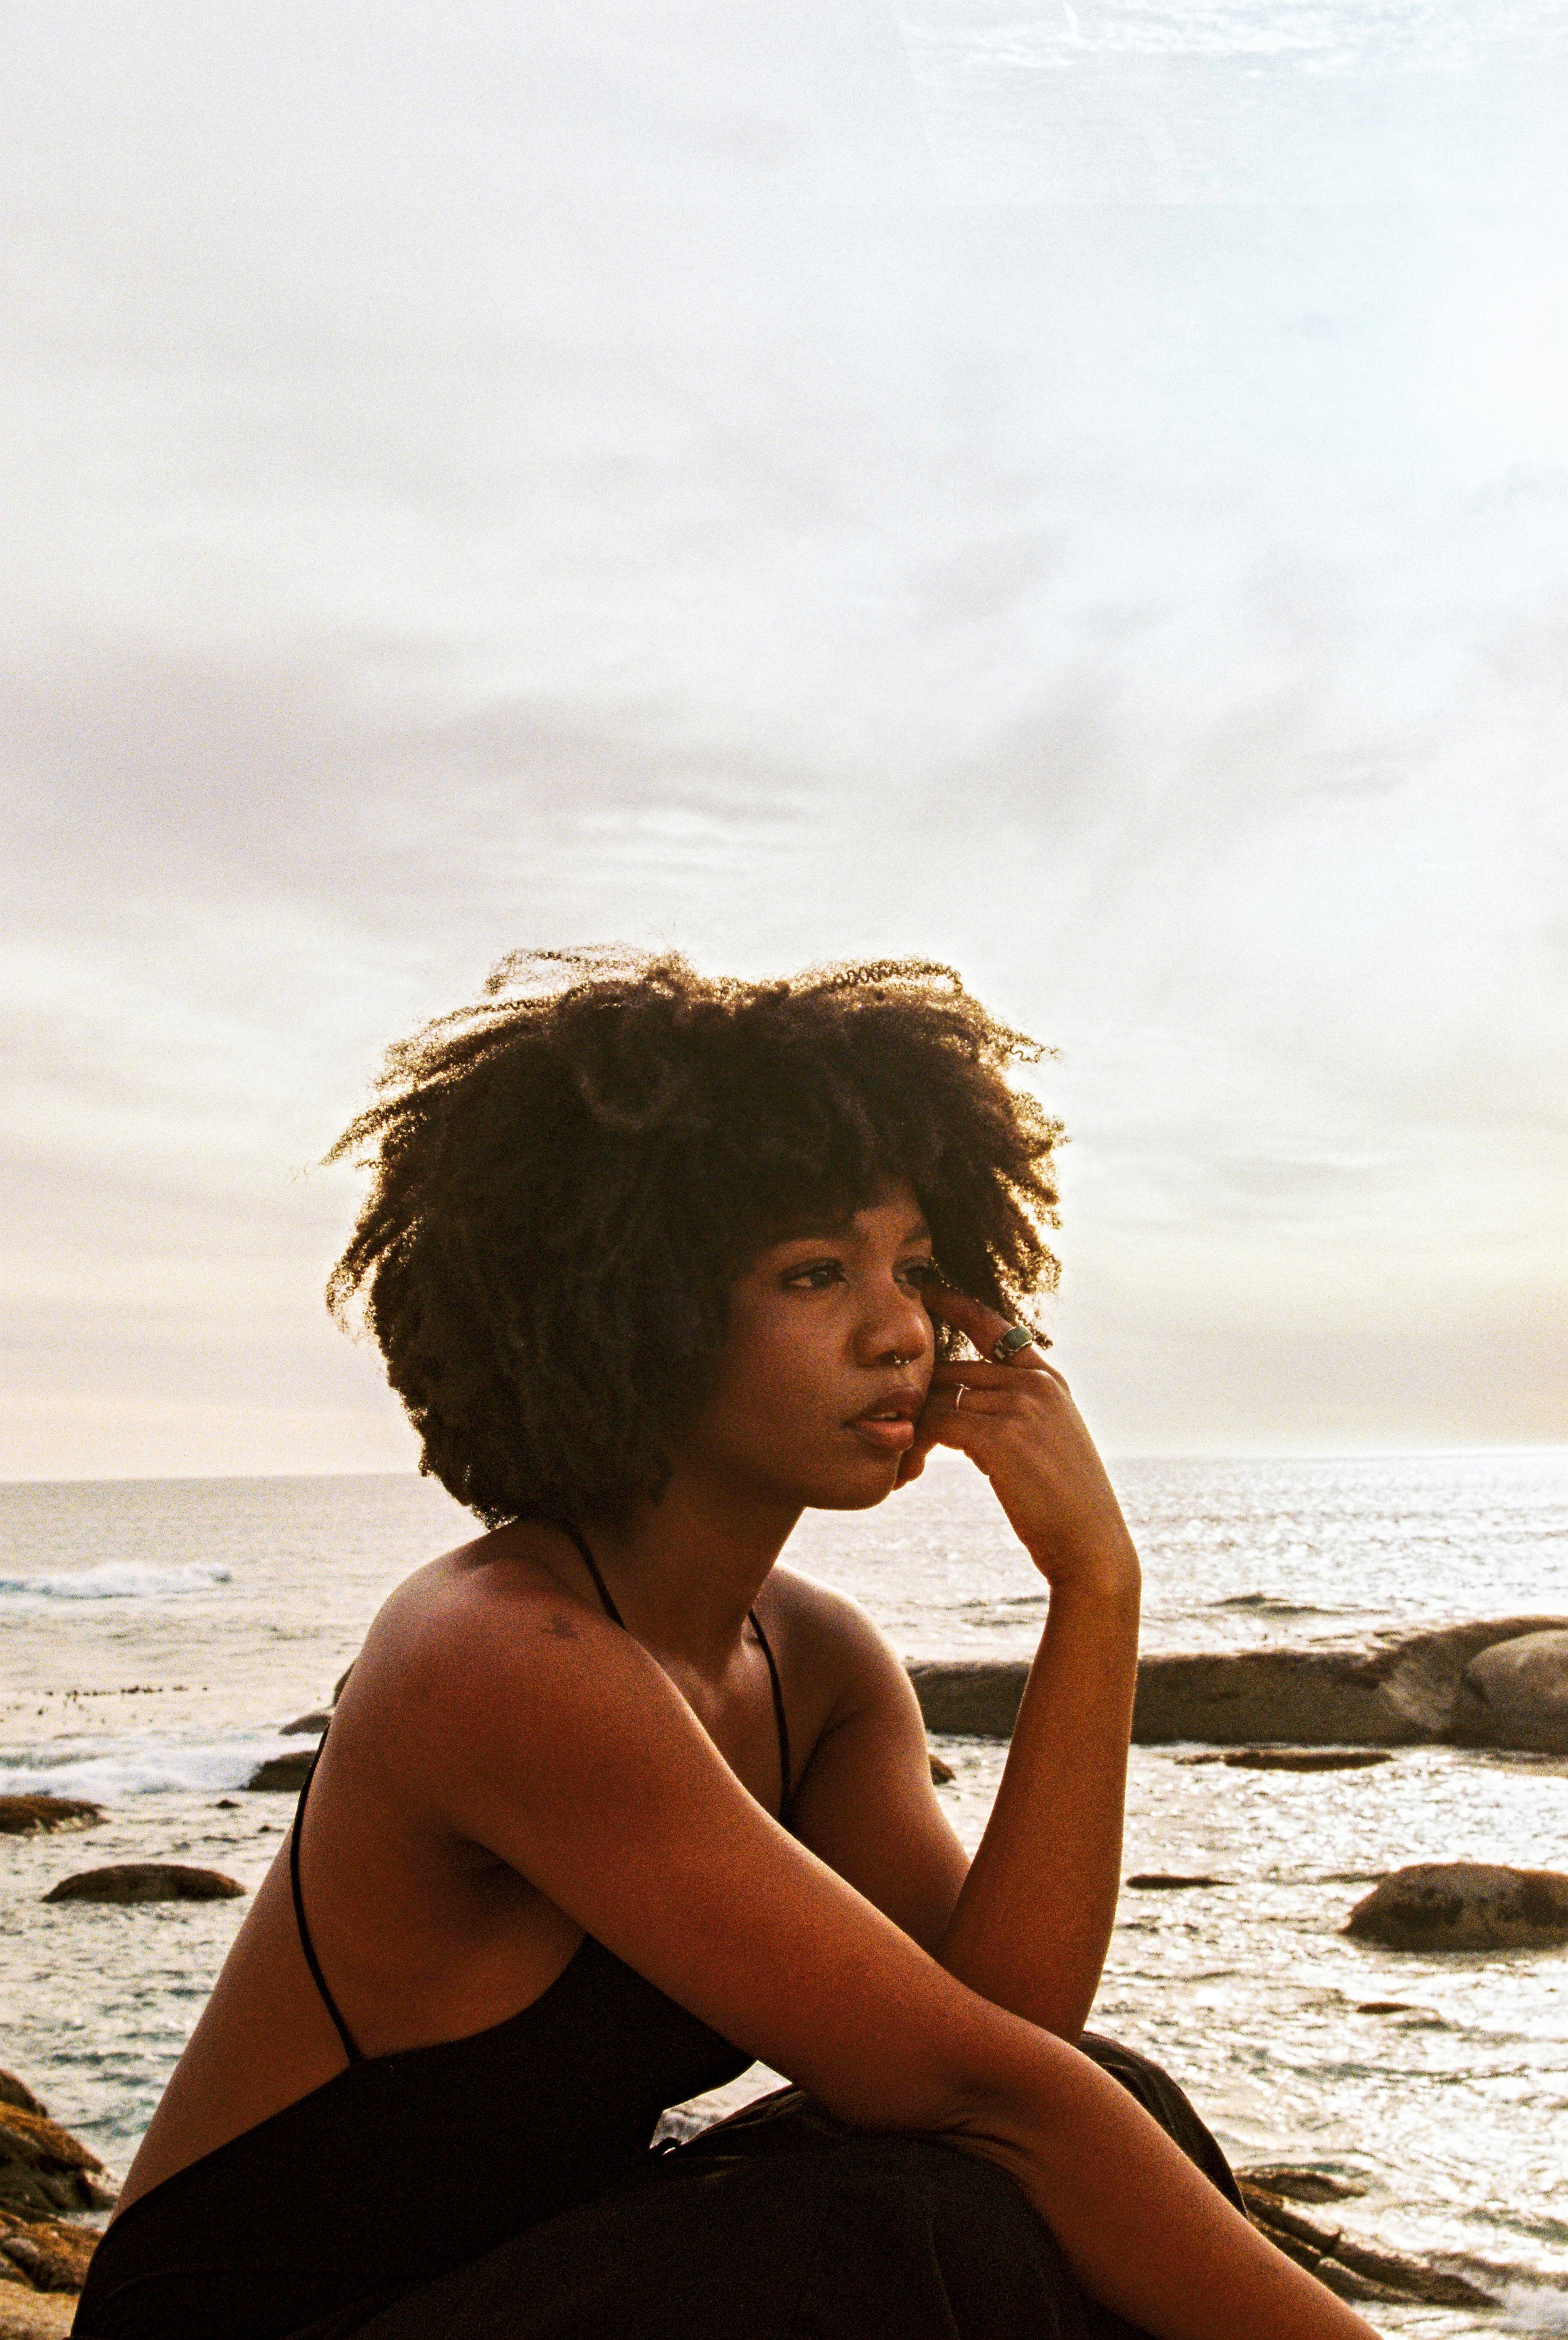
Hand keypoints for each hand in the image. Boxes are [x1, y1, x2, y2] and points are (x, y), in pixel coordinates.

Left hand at [898, 1287, 1139, 1600]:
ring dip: (913, 1431)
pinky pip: (937, 1426)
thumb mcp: (1047, 1441)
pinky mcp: (1001, 1436)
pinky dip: (915, 1447)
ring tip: (904, 1465)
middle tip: (896, 1431)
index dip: (958, 1304)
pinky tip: (909, 1472)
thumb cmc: (1065, 1505)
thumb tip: (958, 1409)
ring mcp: (1020, 1405)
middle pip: (952, 1370)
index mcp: (1048, 1379)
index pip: (995, 1327)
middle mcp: (1035, 1382)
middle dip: (919, 1399)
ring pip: (939, 1400)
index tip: (928, 1290)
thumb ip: (1012, 1413)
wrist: (1091, 1545)